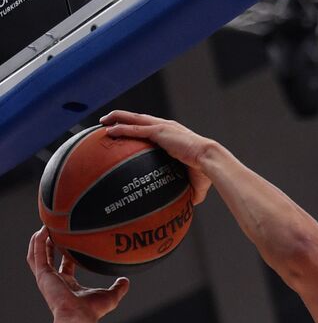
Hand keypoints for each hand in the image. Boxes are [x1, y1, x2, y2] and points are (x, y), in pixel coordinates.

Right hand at [27, 228, 129, 322]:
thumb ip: (118, 288)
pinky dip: (37, 243)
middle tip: (53, 228)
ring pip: (38, 255)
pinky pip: (36, 256)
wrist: (79, 317)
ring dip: (40, 241)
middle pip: (49, 257)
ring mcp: (47, 278)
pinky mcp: (42, 276)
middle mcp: (55, 280)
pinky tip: (42, 231)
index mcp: (68, 283)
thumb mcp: (110, 296)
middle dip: (49, 243)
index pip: (65, 264)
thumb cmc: (92, 310)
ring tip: (45, 225)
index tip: (70, 240)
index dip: (66, 252)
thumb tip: (126, 280)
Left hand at [99, 112, 215, 203]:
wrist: (210, 160)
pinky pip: (135, 129)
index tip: (128, 128)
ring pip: (134, 119)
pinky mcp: (160, 131)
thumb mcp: (193, 181)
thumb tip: (187, 205)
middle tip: (108, 120)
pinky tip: (109, 130)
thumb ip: (187, 190)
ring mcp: (162, 127)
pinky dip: (121, 129)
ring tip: (103, 120)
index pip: (153, 126)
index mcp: (174, 135)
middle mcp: (167, 127)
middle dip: (123, 117)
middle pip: (140, 118)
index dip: (139, 126)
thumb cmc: (205, 170)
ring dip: (118, 118)